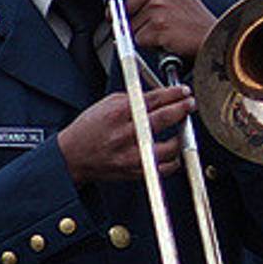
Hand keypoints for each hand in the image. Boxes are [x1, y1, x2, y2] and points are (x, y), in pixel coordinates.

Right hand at [58, 85, 194, 184]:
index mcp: (118, 114)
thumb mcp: (107, 104)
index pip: (153, 99)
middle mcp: (126, 135)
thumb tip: (161, 95)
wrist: (72, 157)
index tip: (184, 91)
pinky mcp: (136, 171)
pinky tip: (173, 150)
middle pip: (164, 118)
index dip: (173, 94)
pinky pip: (166, 167)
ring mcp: (132, 155)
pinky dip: (174, 158)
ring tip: (183, 129)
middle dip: (183, 109)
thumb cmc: (89, 130)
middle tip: (190, 104)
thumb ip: (134, 99)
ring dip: (182, 136)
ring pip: (170, 146)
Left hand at [89, 0, 215, 61]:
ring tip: (161, 26)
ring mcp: (158, 5)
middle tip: (143, 16)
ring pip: (128, 20)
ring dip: (141, 29)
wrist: (211, 35)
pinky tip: (164, 35)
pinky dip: (148, 41)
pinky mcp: (157, 24)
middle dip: (123, 11)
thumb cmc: (193, 17)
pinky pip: (138, 36)